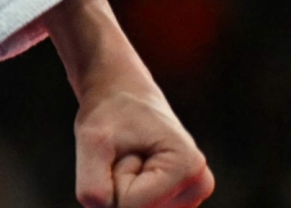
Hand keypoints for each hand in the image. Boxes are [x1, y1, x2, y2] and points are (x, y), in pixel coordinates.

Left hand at [44, 0, 214, 207]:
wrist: (122, 94)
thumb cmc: (109, 111)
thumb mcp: (91, 141)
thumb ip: (92, 185)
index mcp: (188, 167)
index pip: (130, 205)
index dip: (112, 176)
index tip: (123, 146)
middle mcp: (200, 185)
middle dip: (118, 184)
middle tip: (125, 151)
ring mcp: (192, 196)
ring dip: (123, 188)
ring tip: (132, 155)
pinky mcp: (180, 201)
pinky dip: (128, 191)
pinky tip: (138, 165)